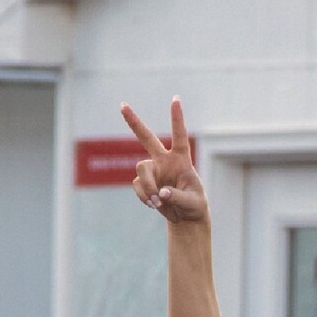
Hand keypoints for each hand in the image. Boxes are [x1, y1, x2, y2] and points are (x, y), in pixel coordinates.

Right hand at [121, 97, 208, 223]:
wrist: (184, 217)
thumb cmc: (194, 206)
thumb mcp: (192, 202)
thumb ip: (177, 196)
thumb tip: (160, 193)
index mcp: (181, 159)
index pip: (179, 136)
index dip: (177, 118)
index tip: (175, 99)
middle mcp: (165, 160)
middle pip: (147, 138)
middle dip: (134, 123)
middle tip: (122, 105)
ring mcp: (153, 171)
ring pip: (141, 169)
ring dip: (147, 187)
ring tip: (157, 203)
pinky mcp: (145, 183)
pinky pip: (138, 186)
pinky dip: (144, 197)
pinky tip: (153, 204)